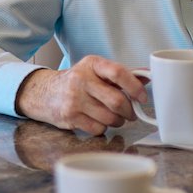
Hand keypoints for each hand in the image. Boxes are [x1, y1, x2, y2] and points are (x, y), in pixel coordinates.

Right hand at [15, 55, 147, 135]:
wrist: (44, 92)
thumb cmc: (76, 81)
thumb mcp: (96, 71)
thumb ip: (121, 74)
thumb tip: (148, 77)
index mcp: (92, 64)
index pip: (118, 73)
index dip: (135, 87)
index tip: (143, 97)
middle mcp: (81, 79)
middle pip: (117, 101)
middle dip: (129, 111)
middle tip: (131, 113)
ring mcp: (74, 99)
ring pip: (110, 118)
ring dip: (118, 121)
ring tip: (114, 117)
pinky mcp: (70, 117)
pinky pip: (98, 129)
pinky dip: (103, 128)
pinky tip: (98, 121)